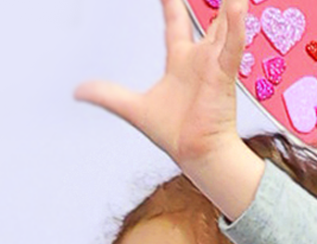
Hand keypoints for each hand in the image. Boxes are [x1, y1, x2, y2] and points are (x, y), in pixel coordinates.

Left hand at [75, 0, 252, 186]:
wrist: (196, 155)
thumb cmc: (172, 134)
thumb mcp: (132, 108)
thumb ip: (107, 95)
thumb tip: (78, 91)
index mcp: (180, 60)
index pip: (175, 23)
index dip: (171, 4)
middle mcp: (199, 57)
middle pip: (208, 17)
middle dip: (215, 1)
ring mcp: (213, 62)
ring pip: (225, 24)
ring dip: (230, 6)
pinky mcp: (223, 73)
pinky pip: (232, 45)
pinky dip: (236, 25)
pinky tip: (238, 6)